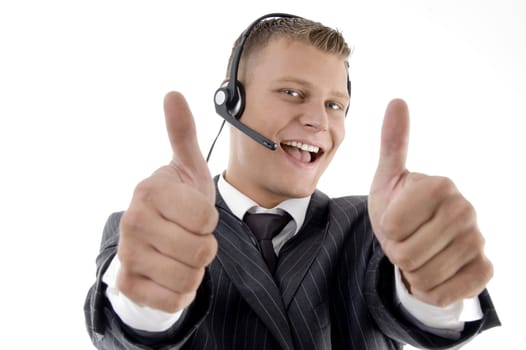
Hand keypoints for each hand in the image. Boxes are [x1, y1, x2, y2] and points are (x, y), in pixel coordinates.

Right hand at [117, 92, 218, 312]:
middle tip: (190, 235)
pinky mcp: (129, 286)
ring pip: (191, 278)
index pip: (205, 217)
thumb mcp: (186, 169)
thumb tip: (173, 94)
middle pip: (202, 250)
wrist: (152, 242)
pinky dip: (183, 291)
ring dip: (195, 269)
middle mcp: (132, 221)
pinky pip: (176, 300)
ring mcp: (127, 255)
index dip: (209, 219)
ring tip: (181, 253)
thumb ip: (182, 134)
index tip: (195, 213)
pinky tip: (170, 274)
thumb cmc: (178, 203)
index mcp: (150, 190)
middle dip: (205, 246)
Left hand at [368, 99, 492, 306]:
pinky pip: (446, 291)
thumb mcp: (388, 178)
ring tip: (418, 254)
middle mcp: (465, 209)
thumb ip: (393, 142)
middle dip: (396, 252)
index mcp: (440, 184)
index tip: (394, 220)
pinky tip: (434, 270)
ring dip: (411, 271)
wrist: (420, 242)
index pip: (393, 224)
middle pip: (407, 253)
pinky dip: (430, 288)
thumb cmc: (398, 208)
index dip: (385, 228)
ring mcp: (478, 240)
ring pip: (424, 275)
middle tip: (404, 240)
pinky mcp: (484, 269)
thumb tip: (397, 100)